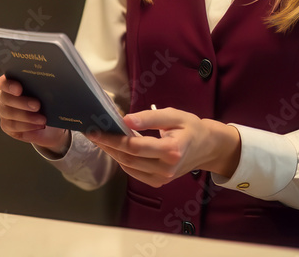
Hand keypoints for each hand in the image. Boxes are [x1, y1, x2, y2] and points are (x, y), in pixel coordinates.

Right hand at [0, 75, 69, 154]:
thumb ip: (44, 87)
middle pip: (5, 98)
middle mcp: (4, 97)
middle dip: (22, 102)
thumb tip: (51, 85)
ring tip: (42, 119)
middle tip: (37, 106)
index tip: (19, 89)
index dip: (9, 85)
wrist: (50, 123)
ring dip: (27, 117)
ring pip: (9, 114)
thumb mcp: (47, 93)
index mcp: (11, 84)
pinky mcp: (7, 126)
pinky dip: (27, 127)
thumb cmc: (46, 103)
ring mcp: (4, 112)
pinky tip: (38, 127)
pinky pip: (13, 127)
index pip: (3, 82)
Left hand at [87, 106, 240, 187]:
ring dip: (112, 153)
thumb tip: (125, 119)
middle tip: (92, 133)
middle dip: (108, 145)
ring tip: (101, 138)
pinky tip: (116, 148)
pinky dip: (123, 160)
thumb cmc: (190, 127)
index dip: (113, 139)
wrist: (207, 147)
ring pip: (129, 167)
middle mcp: (166, 169)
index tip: (96, 130)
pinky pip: (134, 172)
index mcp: (172, 150)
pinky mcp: (159, 183)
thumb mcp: (173, 115)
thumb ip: (149, 118)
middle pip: (129, 158)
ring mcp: (163, 179)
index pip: (134, 146)